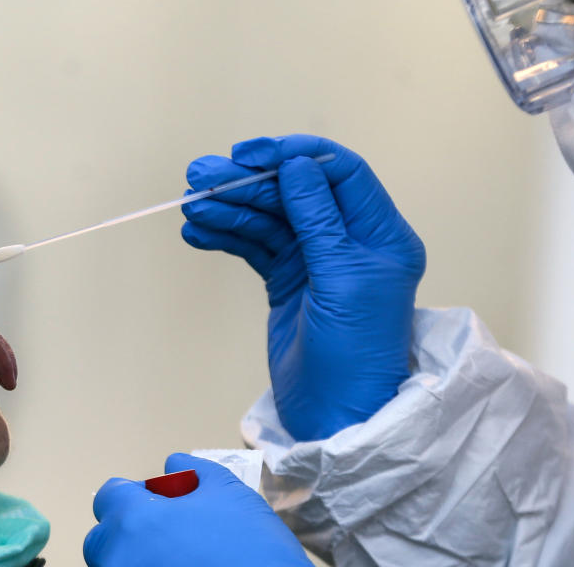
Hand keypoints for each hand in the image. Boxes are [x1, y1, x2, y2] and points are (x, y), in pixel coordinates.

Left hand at [84, 454, 311, 566]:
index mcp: (135, 521)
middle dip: (131, 529)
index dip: (137, 493)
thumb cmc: (251, 546)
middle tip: (173, 530)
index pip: (110, 496)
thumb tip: (174, 464)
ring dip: (138, 554)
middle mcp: (119, 558)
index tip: (160, 500)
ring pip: (117, 563)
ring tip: (180, 554)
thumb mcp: (229, 493)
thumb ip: (195, 472)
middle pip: (105, 537)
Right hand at [182, 135, 425, 440]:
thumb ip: (318, 218)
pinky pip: (256, 245)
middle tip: (201, 178)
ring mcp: (317, 260)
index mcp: (381, 234)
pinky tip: (199, 232)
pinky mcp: (289, 280)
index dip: (296, 157)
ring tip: (192, 207)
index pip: (340, 173)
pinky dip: (228, 235)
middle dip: (249, 182)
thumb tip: (297, 164)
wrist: (336, 417)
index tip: (252, 155)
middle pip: (296, 192)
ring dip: (230, 208)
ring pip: (271, 217)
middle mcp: (351, 241)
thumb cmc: (356, 355)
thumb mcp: (342, 279)